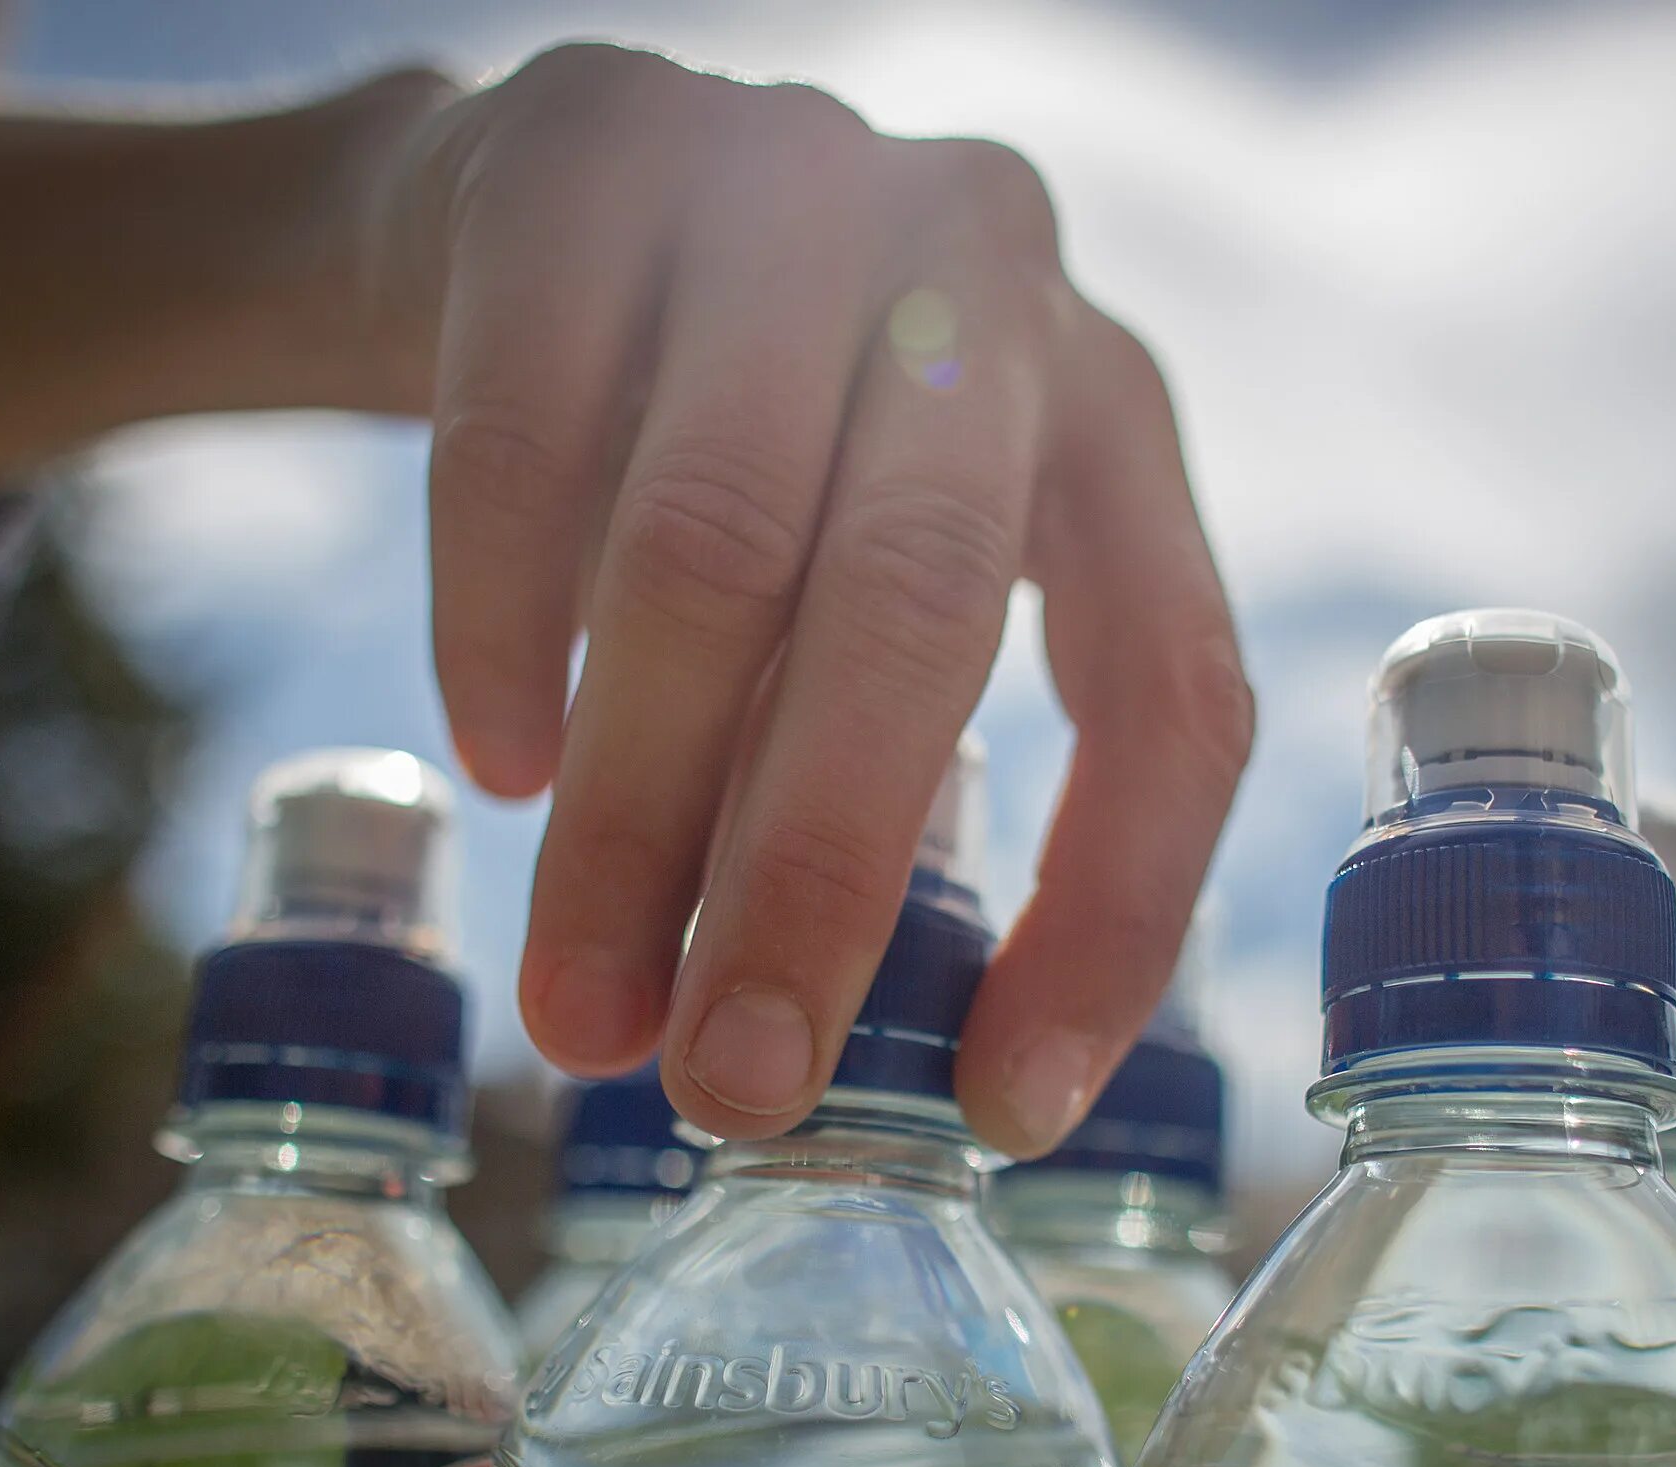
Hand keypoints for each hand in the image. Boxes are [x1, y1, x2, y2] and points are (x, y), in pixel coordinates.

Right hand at [353, 46, 1252, 1152]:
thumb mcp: (865, 594)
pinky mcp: (587, 147)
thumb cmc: (740, 468)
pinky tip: (501, 768)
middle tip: (732, 1090)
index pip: (1173, 683)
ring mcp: (792, 181)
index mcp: (1107, 415)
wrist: (530, 224)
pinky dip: (504, 630)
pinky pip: (525, 437)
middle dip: (820, 877)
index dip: (1113, 912)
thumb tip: (819, 1058)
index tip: (999, 1110)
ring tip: (583, 1006)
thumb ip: (879, 767)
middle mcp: (985, 275)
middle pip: (921, 604)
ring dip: (640, 811)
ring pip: (714, 540)